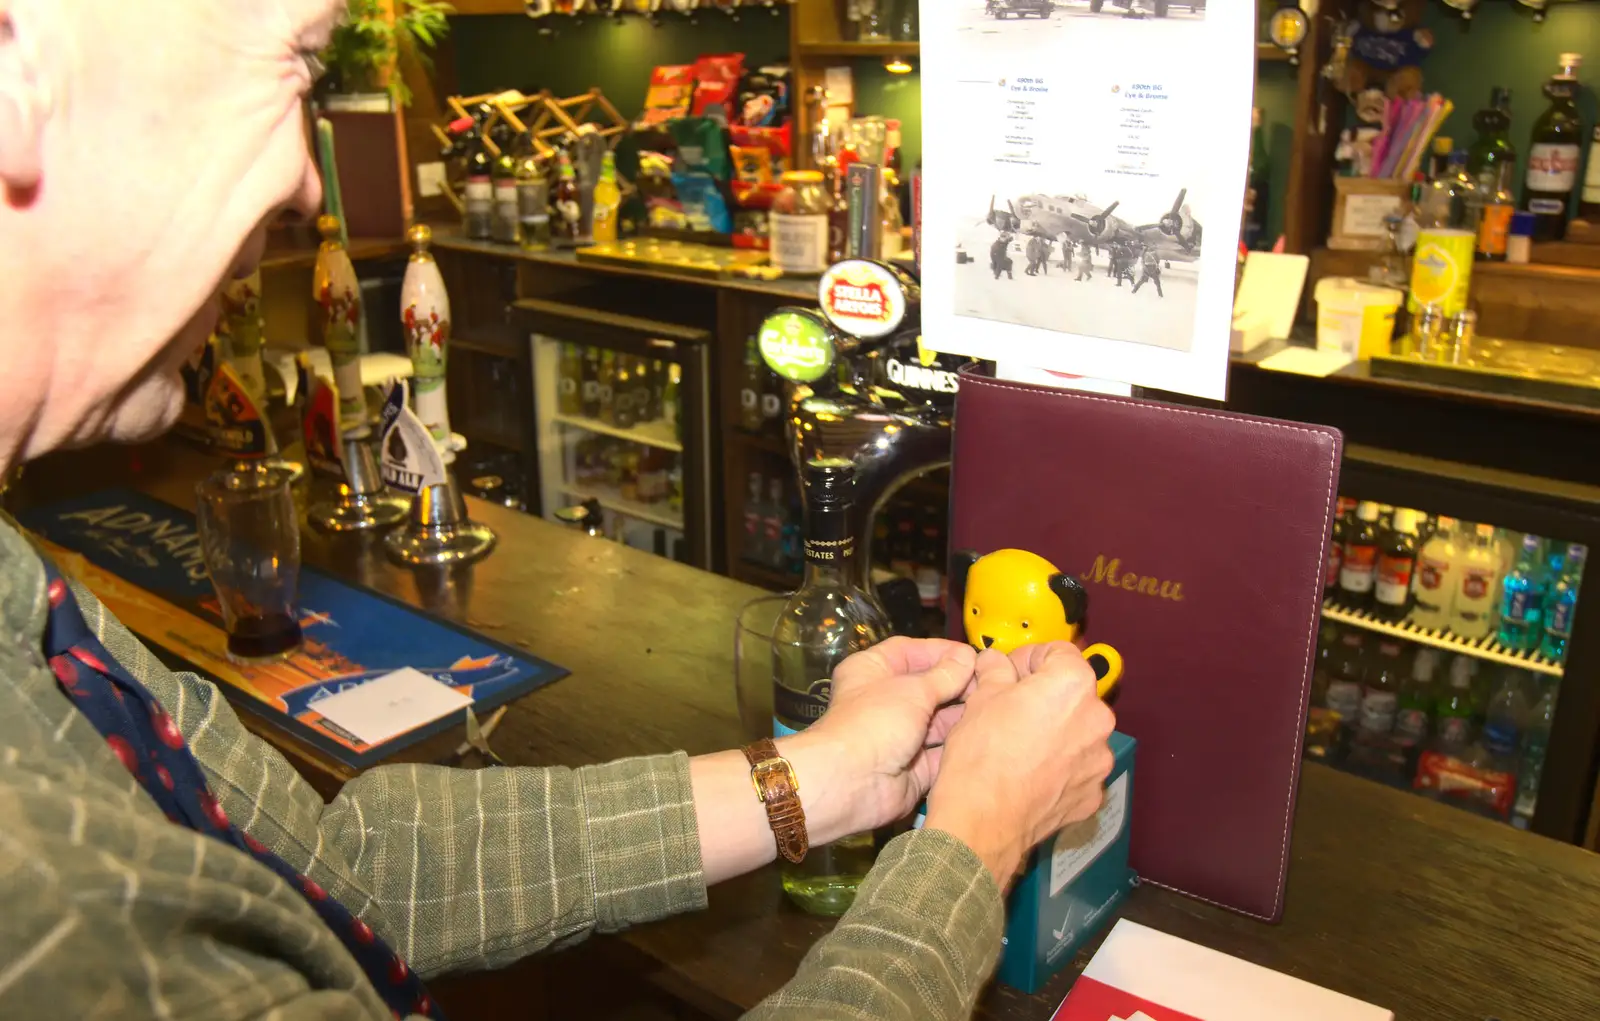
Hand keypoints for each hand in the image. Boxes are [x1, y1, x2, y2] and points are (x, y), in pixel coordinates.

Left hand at [783, 637, 976, 838]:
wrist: (852, 784)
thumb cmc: (876, 722)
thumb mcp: (912, 689)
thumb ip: (944, 675)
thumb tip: (968, 656)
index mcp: (871, 671)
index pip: (909, 651)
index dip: (940, 652)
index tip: (973, 655)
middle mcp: (884, 701)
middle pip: (927, 686)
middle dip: (957, 685)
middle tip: (992, 683)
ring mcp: (899, 736)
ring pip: (938, 721)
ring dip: (962, 715)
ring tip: (996, 707)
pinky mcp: (913, 767)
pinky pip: (941, 752)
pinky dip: (959, 745)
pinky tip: (987, 736)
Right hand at [922, 641, 1116, 888]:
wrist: (983, 822)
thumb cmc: (981, 758)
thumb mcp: (980, 699)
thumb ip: (996, 672)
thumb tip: (996, 663)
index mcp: (1072, 684)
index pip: (1059, 652)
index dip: (1029, 657)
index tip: (1010, 671)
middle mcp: (1097, 719)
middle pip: (1073, 694)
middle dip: (1044, 697)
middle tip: (1010, 709)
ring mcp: (1099, 760)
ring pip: (1077, 732)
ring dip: (1054, 732)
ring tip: (1019, 746)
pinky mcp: (1093, 793)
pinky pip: (1078, 768)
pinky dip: (1059, 767)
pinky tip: (1029, 774)